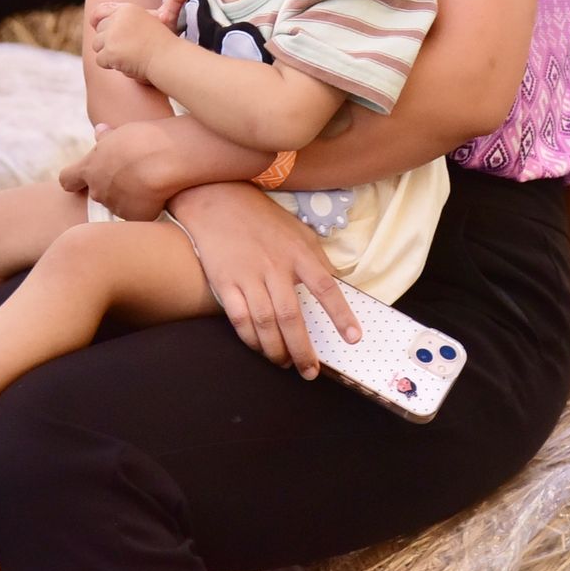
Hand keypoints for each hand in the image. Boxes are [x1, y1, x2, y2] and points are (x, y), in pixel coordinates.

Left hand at [60, 115, 182, 217]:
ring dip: (131, 199)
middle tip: (134, 174)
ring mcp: (116, 206)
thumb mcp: (120, 132)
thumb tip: (99, 131)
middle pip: (98, 194)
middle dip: (113, 188)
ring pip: (120, 206)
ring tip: (151, 182)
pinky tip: (161, 193)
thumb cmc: (144, 138)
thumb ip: (107, 138)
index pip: (67, 180)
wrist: (166, 157)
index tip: (83, 179)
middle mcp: (98, 190)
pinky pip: (140, 214)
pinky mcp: (136, 217)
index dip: (75, 180)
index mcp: (90, 167)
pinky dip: (148, 207)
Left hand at [88, 0, 173, 81]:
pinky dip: (110, 65)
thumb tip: (97, 20)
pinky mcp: (110, 51)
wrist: (167, 57)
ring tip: (127, 56)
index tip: (96, 26)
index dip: (97, 20)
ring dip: (108, 53)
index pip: (100, 11)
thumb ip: (127, 17)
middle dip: (108, 41)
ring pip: (97, 45)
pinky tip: (125, 63)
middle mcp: (117, 19)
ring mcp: (112, 35)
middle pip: (99, 30)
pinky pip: (100, 60)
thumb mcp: (150, 20)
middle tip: (126, 48)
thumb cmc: (162, 42)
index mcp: (127, 9)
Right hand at [169, 183, 359, 376]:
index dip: (341, 315)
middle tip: (310, 371)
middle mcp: (274, 266)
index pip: (326, 287)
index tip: (353, 338)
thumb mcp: (298, 231)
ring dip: (276, 349)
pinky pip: (239, 319)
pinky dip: (250, 339)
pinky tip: (259, 347)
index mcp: (298, 253)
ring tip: (285, 362)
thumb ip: (317, 259)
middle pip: (291, 317)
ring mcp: (248, 275)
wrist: (216, 200)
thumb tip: (337, 284)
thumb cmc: (261, 218)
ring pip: (265, 323)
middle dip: (302, 350)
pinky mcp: (224, 282)